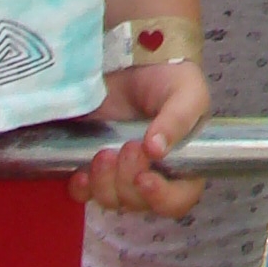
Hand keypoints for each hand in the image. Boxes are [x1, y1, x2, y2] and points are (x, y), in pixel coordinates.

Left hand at [76, 58, 208, 215]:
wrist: (135, 63)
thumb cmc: (170, 79)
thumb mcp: (186, 93)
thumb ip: (177, 119)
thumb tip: (156, 150)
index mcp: (183, 165)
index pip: (178, 200)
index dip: (161, 198)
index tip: (144, 178)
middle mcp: (154, 176)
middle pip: (139, 203)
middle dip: (128, 179)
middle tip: (127, 147)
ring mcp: (122, 175)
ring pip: (111, 200)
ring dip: (104, 182)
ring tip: (104, 152)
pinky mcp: (95, 169)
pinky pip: (85, 194)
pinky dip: (81, 188)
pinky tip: (80, 172)